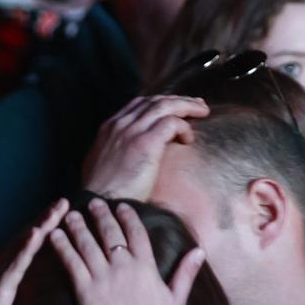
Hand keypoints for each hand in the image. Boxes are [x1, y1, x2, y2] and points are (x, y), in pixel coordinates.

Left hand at [49, 200, 202, 304]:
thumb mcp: (176, 302)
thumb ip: (186, 274)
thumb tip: (199, 251)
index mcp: (146, 267)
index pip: (137, 233)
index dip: (128, 217)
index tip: (121, 206)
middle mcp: (124, 267)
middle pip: (110, 232)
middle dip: (101, 215)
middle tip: (93, 203)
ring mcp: (103, 277)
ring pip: (88, 243)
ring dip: (79, 225)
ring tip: (72, 214)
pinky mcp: (84, 290)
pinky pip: (72, 262)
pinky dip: (63, 246)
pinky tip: (56, 235)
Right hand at [82, 94, 207, 199]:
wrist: (102, 204)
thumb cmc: (105, 194)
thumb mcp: (103, 164)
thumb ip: (116, 150)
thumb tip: (131, 152)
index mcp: (109, 127)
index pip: (139, 103)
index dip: (161, 102)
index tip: (177, 107)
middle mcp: (120, 124)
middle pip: (154, 100)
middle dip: (178, 100)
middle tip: (197, 104)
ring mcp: (132, 131)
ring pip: (165, 106)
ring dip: (187, 106)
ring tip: (202, 111)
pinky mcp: (145, 143)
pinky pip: (172, 123)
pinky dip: (183, 127)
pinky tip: (188, 140)